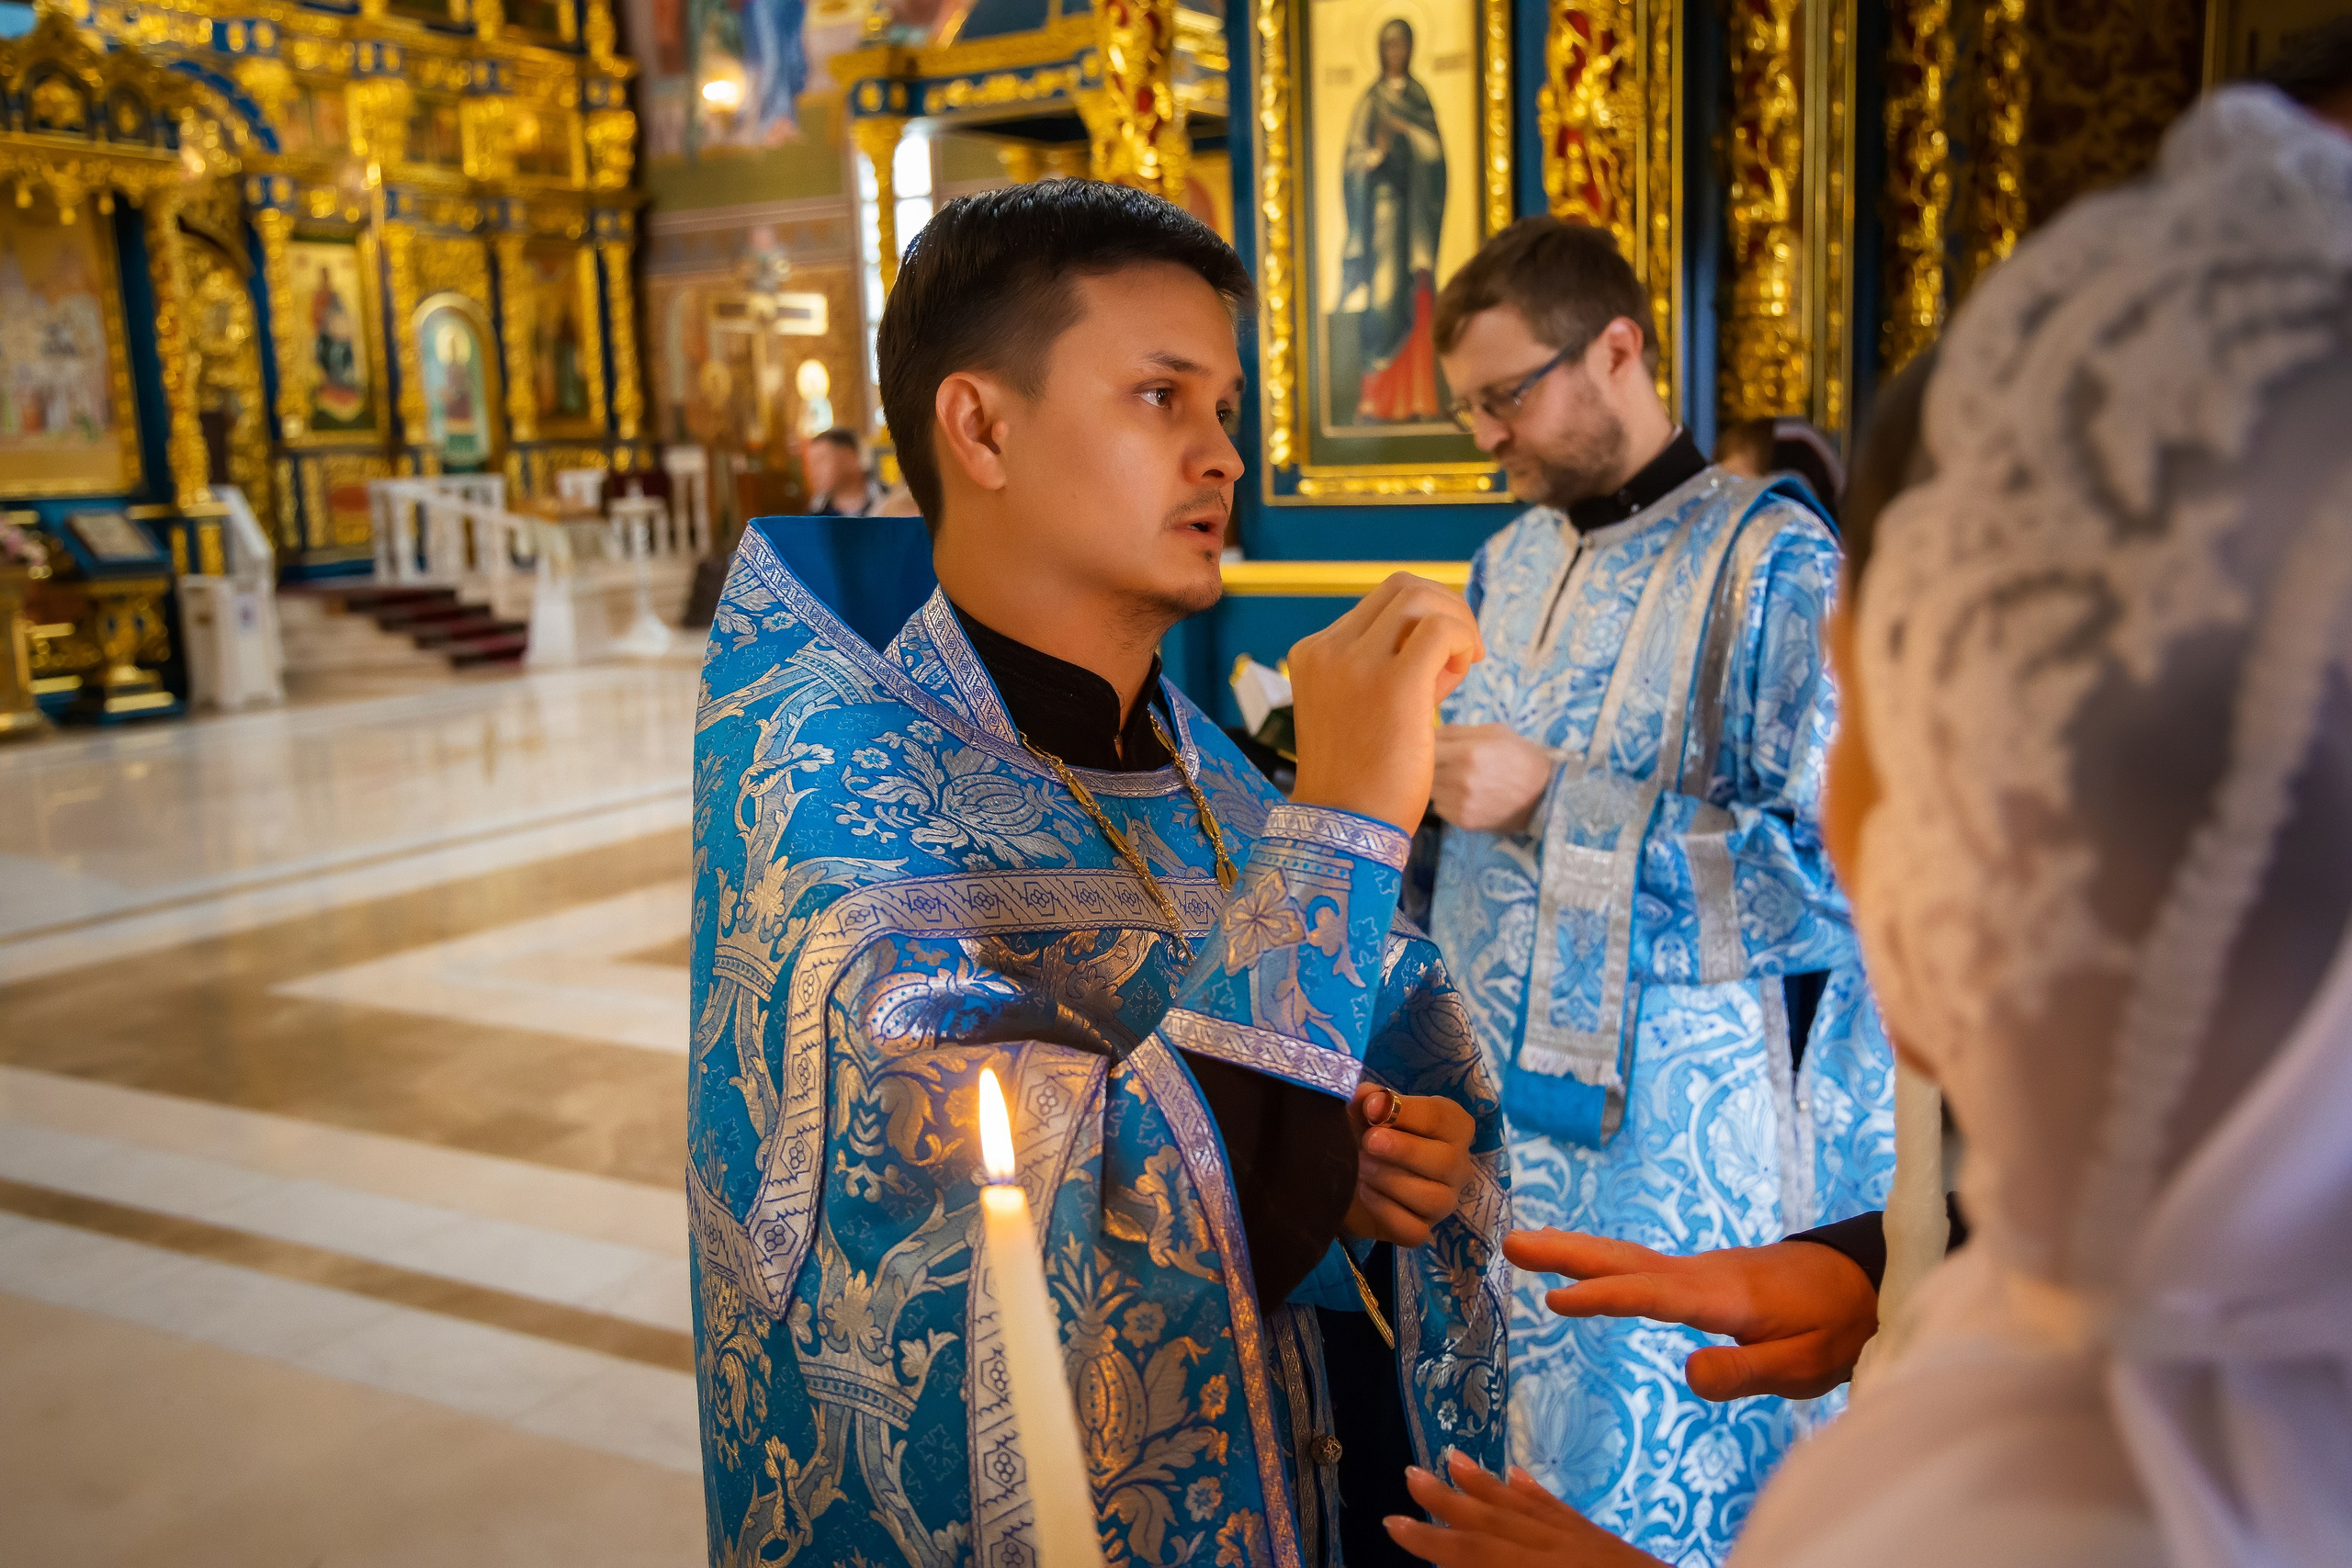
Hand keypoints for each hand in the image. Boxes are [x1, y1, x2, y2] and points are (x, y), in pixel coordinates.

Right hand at [1289, 573, 1484, 833]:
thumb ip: (1381, 669)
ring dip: (1455, 624)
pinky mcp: (1394, 685)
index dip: (1420, 620)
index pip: (1379, 603)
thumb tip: (1436, 637)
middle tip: (1459, 655)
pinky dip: (1464, 640)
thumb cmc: (1359, 779)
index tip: (1436, 660)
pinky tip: (1465, 670)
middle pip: (1402, 588)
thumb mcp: (1354, 708)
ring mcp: (1356, 664)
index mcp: (1313, 653)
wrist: (1345, 830)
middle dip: (1443, 611)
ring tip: (1459, 669)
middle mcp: (1329, 651)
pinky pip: (1442, 629)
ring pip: (1421, 600)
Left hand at [1341, 1084, 1475, 1247]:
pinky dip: (1385, 1211)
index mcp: (1453, 1126)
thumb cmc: (1371, 1130)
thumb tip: (1367, 1097)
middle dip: (1403, 1150)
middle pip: (1447, 1161)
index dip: (1405, 1112)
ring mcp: (1445, 1201)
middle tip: (1368, 1143)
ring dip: (1391, 1181)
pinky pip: (1414, 1230)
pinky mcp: (1424, 1230)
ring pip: (1434, 1199)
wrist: (1350, 1171)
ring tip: (1360, 1167)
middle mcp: (1458, 1165)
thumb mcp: (1367, 1109)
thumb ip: (1369, 1100)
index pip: (1441, 1118)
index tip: (1371, 1109)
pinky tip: (1364, 1193)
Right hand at [1384, 1451, 1661, 1567]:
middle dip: (1449, 1500)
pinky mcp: (1604, 1540)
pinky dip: (1534, 1493)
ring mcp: (1583, 1542)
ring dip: (1485, 1485)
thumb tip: (1463, 1564)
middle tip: (1411, 1472)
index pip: (1475, 1555)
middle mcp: (1556, 1552)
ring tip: (1453, 1458)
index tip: (1393, 1521)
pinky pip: (1562, 1510)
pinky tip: (1516, 1476)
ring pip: (1526, 1507)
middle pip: (1494, 1523)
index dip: (1431, 1541)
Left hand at [1432, 724, 1558, 832]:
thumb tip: (1429, 732)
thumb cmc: (1519, 756)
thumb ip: (1457, 730)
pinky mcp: (1462, 821)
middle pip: (1424, 770)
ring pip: (1429, 789)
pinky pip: (1440, 807)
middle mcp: (1459, 779)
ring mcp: (1459, 803)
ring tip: (1459, 778)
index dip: (1427, 744)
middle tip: (1447, 761)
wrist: (1544, 794)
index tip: (1432, 743)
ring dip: (1438, 783)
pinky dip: (1447, 800)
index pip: (1425, 747)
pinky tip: (1466, 795)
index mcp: (1466, 752)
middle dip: (1431, 763)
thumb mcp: (1494, 732)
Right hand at [1505, 1229, 1878, 1400]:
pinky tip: (1582, 1269)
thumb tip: (1686, 1372)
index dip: (1606, 1299)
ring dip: (1575, 1252)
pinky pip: (1639, 1267)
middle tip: (1513, 1242)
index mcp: (1724, 1296)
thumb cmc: (1838, 1327)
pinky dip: (1602, 1261)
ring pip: (1628, 1258)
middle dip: (1568, 1252)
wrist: (1863, 1282)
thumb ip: (1747, 1369)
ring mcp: (1699, 1271)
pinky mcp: (1700, 1278)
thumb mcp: (1805, 1364)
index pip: (1654, 1296)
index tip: (1557, 1300)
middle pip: (1626, 1260)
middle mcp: (1703, 1275)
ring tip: (1524, 1247)